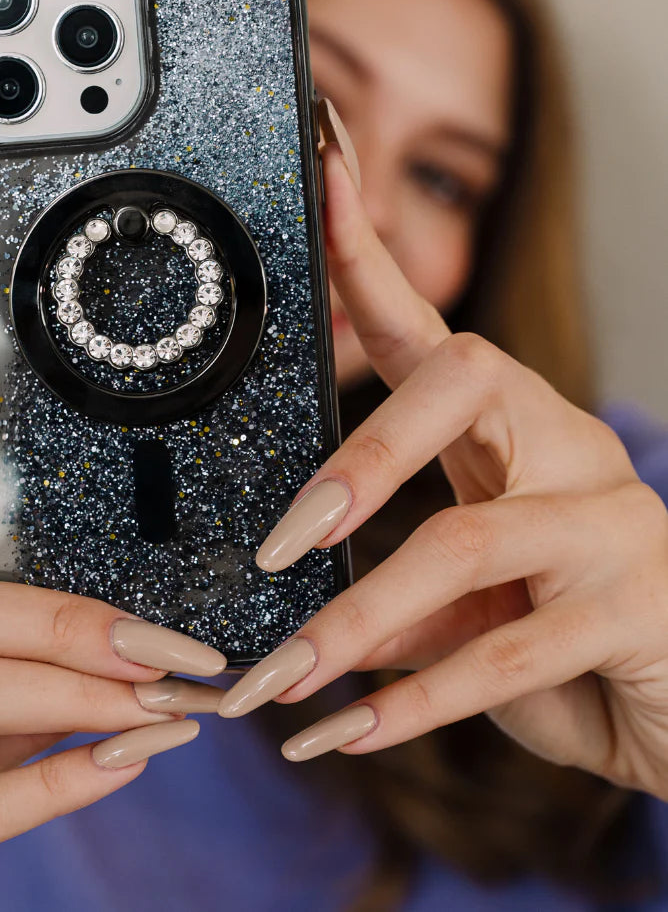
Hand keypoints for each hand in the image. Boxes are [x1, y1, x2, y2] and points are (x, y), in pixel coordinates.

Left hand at [218, 105, 667, 802]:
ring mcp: (611, 523)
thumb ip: (391, 593)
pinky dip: (412, 702)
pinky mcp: (639, 611)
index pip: (431, 329)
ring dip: (358, 619)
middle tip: (281, 543)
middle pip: (460, 382)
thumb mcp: (469, 599)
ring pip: (466, 541)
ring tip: (278, 680)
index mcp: (514, 429)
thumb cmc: (567, 630)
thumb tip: (287, 616)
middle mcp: (568, 448)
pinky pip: (507, 652)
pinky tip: (343, 734)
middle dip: (360, 456)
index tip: (319, 177)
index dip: (370, 257)